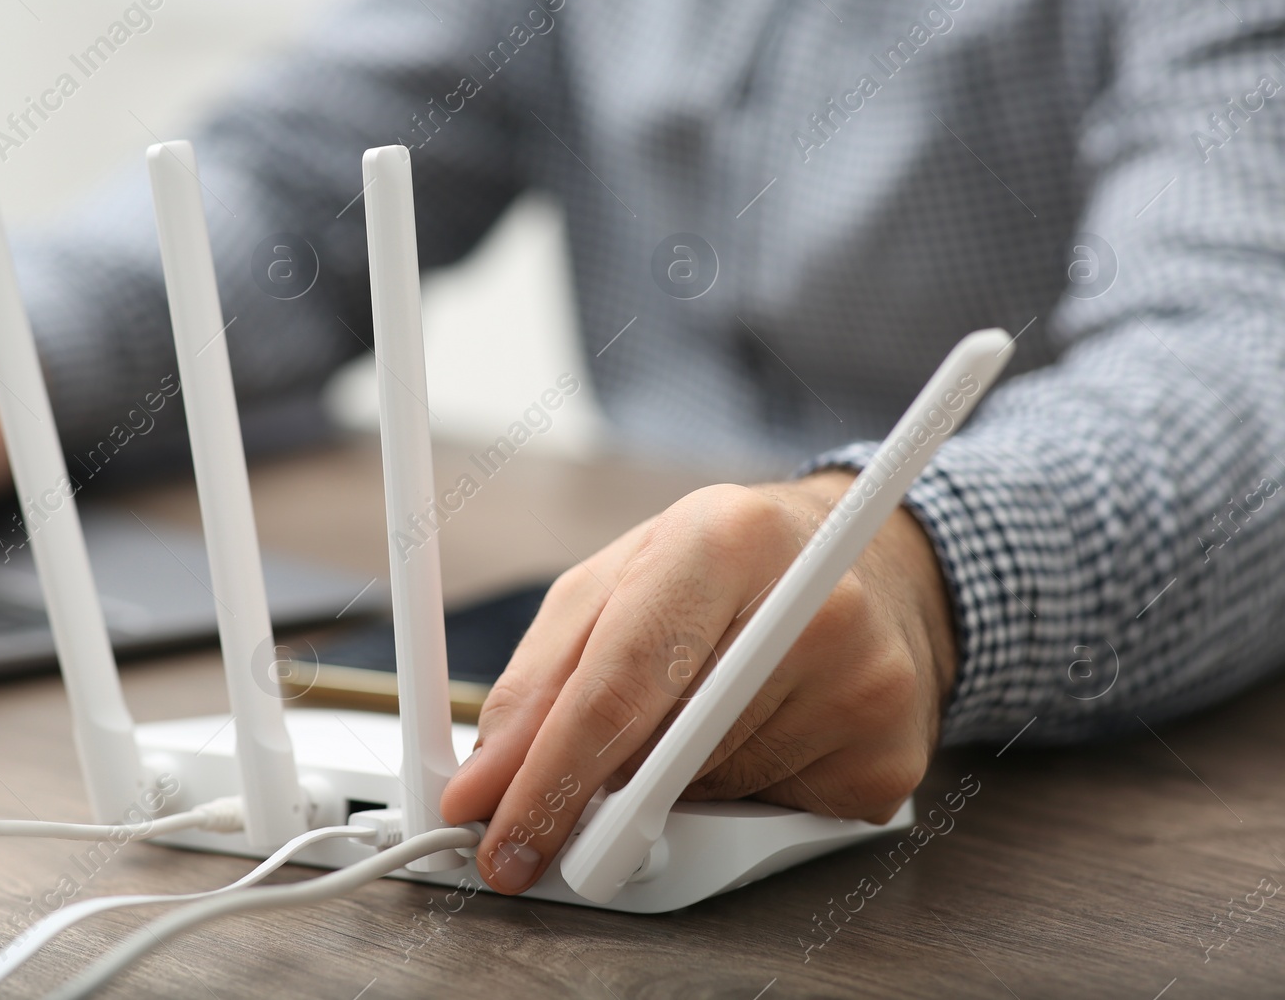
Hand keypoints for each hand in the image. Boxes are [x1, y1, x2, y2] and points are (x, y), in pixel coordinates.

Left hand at [438, 472, 958, 893]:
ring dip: (668, 790)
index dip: (549, 777)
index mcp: (725, 539)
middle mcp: (810, 606)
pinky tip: (755, 742)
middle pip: (662, 752)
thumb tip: (489, 785)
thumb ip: (540, 679)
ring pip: (709, 795)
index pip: (619, 686)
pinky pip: (769, 820)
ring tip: (691, 724)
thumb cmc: (726, 575)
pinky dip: (733, 803)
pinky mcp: (890, 761)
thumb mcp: (615, 584)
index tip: (501, 839)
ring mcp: (864, 688)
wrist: (876, 571)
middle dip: (593, 801)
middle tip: (547, 835)